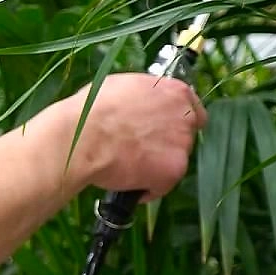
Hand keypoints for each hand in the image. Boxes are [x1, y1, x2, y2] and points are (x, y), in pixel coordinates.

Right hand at [45, 73, 207, 200]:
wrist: (83, 137)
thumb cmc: (92, 109)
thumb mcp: (121, 86)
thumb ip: (143, 96)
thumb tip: (140, 105)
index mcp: (174, 92)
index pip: (192, 108)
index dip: (176, 120)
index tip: (163, 127)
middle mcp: (185, 117)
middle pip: (185, 135)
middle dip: (165, 143)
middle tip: (139, 147)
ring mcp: (182, 145)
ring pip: (173, 160)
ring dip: (155, 165)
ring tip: (126, 166)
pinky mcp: (173, 172)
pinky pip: (161, 185)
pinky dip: (146, 188)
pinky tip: (126, 183)